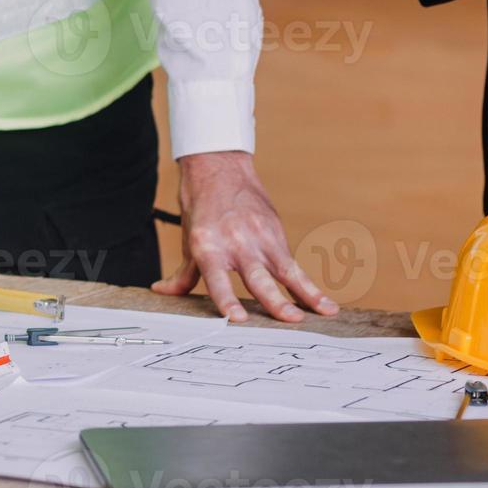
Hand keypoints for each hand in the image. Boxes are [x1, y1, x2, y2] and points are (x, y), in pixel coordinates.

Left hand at [151, 151, 337, 321]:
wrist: (219, 168)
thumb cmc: (201, 206)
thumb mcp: (189, 239)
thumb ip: (183, 273)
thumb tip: (164, 292)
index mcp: (207, 246)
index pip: (217, 279)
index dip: (227, 299)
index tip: (237, 318)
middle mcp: (235, 242)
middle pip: (257, 277)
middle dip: (274, 300)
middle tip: (289, 319)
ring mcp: (259, 237)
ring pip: (283, 271)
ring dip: (302, 293)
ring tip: (318, 313)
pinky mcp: (275, 232)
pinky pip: (293, 264)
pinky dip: (308, 284)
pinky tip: (323, 303)